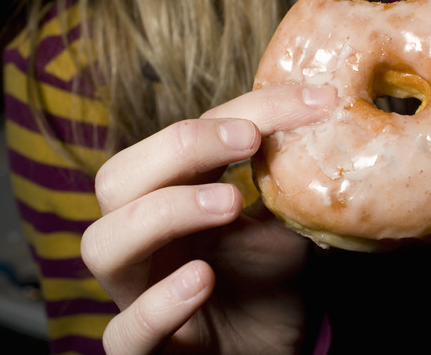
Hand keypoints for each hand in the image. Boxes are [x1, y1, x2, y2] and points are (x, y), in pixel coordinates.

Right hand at [82, 84, 336, 353]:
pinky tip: (201, 279)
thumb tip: (327, 120)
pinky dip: (158, 304)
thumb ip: (287, 183)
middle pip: (118, 177)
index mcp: (173, 196)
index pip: (191, 138)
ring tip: (228, 202)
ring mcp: (137, 292)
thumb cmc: (269, 284)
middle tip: (248, 139)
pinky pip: (124, 331)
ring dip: (165, 211)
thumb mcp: (285, 224)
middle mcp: (144, 238)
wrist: (270, 350)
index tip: (313, 101)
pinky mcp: (144, 348)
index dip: (249, 110)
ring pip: (104, 243)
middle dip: (180, 147)